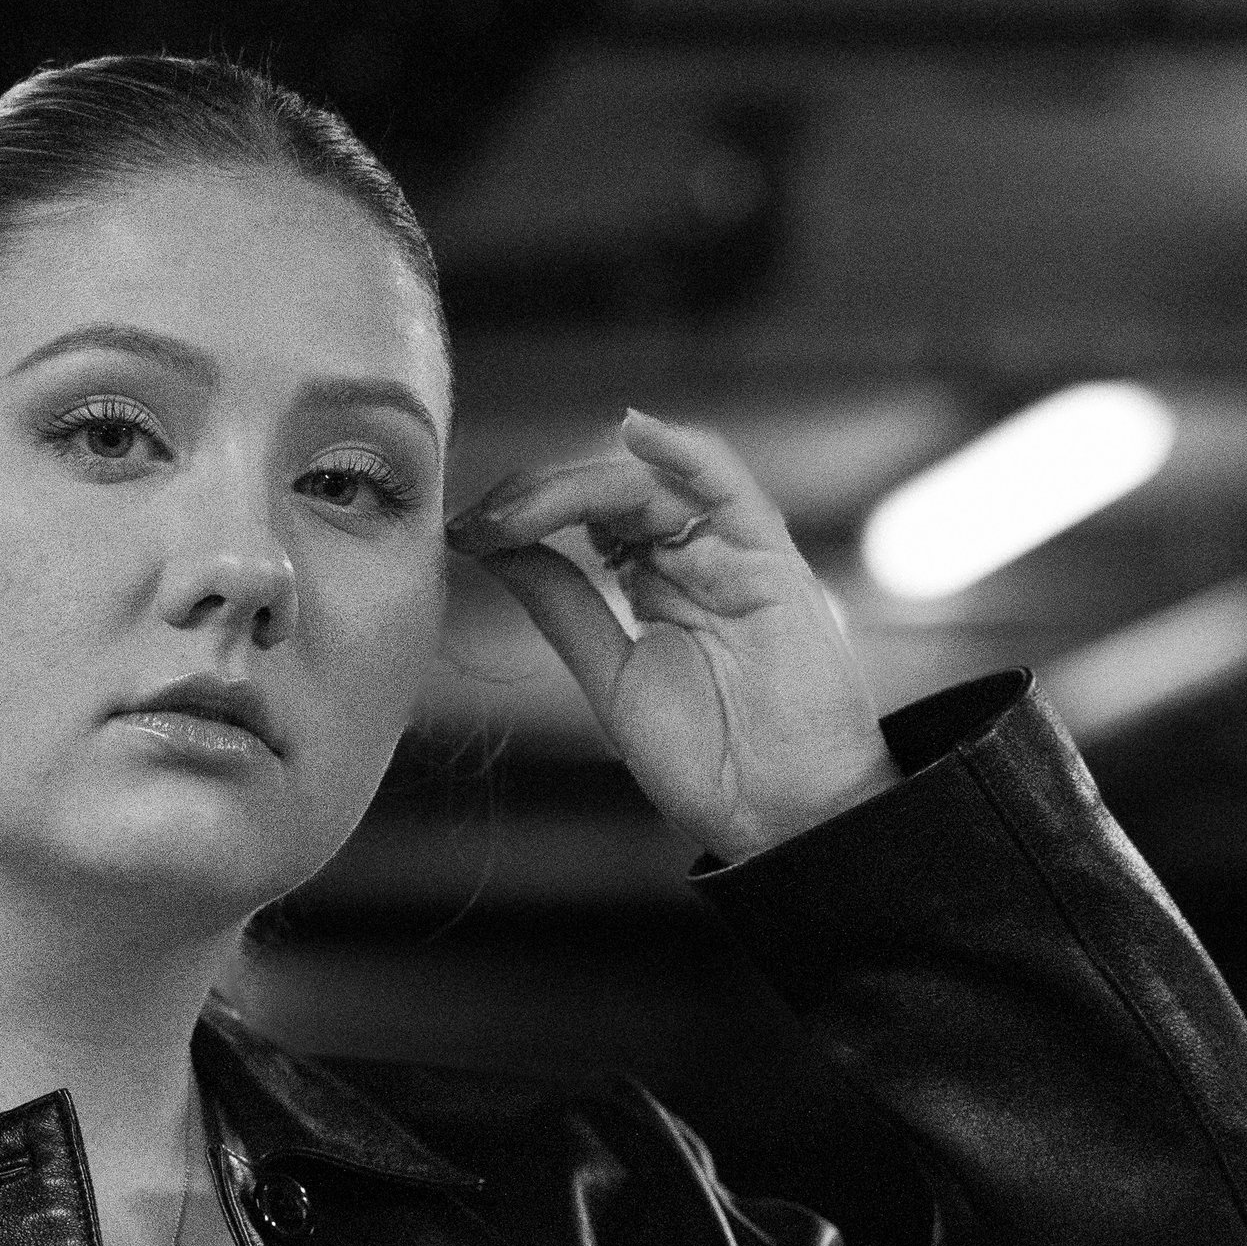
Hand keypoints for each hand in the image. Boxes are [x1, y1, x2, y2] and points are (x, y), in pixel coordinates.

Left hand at [447, 407, 900, 862]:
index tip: (465, 533)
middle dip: (539, 500)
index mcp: (654, 585)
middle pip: (610, 497)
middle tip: (481, 524)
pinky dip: (686, 452)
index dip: (525, 519)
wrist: (782, 815)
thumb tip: (495, 549)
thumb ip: (563, 609)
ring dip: (580, 487)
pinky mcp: (771, 562)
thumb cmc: (710, 761)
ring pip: (652, 486)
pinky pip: (730, 488)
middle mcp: (694, 560)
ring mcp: (732, 556)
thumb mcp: (612, 677)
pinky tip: (637, 431)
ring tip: (521, 510)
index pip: (585, 523)